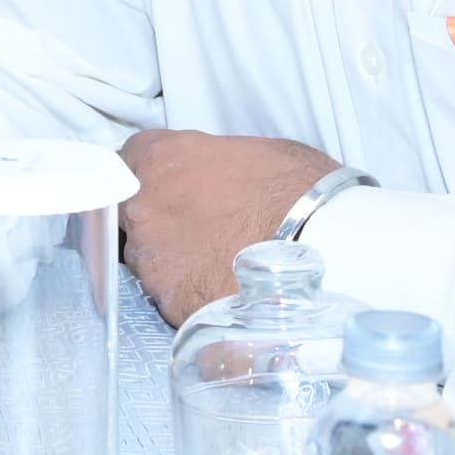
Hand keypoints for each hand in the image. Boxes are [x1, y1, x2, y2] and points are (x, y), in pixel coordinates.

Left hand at [115, 129, 334, 325]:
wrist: (325, 247)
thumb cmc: (299, 189)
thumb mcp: (254, 152)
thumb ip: (210, 162)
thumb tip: (211, 177)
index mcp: (158, 159)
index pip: (128, 160)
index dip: (151, 175)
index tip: (170, 187)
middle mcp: (141, 207)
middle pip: (129, 212)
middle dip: (157, 219)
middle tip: (198, 228)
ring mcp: (150, 258)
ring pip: (146, 258)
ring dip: (171, 260)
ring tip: (215, 263)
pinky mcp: (166, 301)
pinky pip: (168, 296)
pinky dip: (188, 294)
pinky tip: (220, 289)